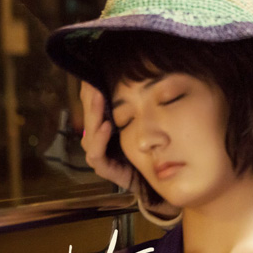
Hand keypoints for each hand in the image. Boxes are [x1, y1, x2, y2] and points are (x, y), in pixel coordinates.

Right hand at [80, 82, 180, 220]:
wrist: (164, 178)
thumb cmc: (156, 148)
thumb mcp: (148, 123)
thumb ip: (140, 105)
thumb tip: (142, 74)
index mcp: (109, 127)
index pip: (94, 107)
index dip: (91, 92)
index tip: (92, 74)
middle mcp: (102, 140)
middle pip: (88, 118)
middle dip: (90, 99)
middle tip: (92, 81)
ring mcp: (102, 155)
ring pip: (89, 135)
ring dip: (93, 115)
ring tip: (99, 98)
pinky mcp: (106, 169)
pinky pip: (96, 155)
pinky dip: (99, 140)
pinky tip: (106, 126)